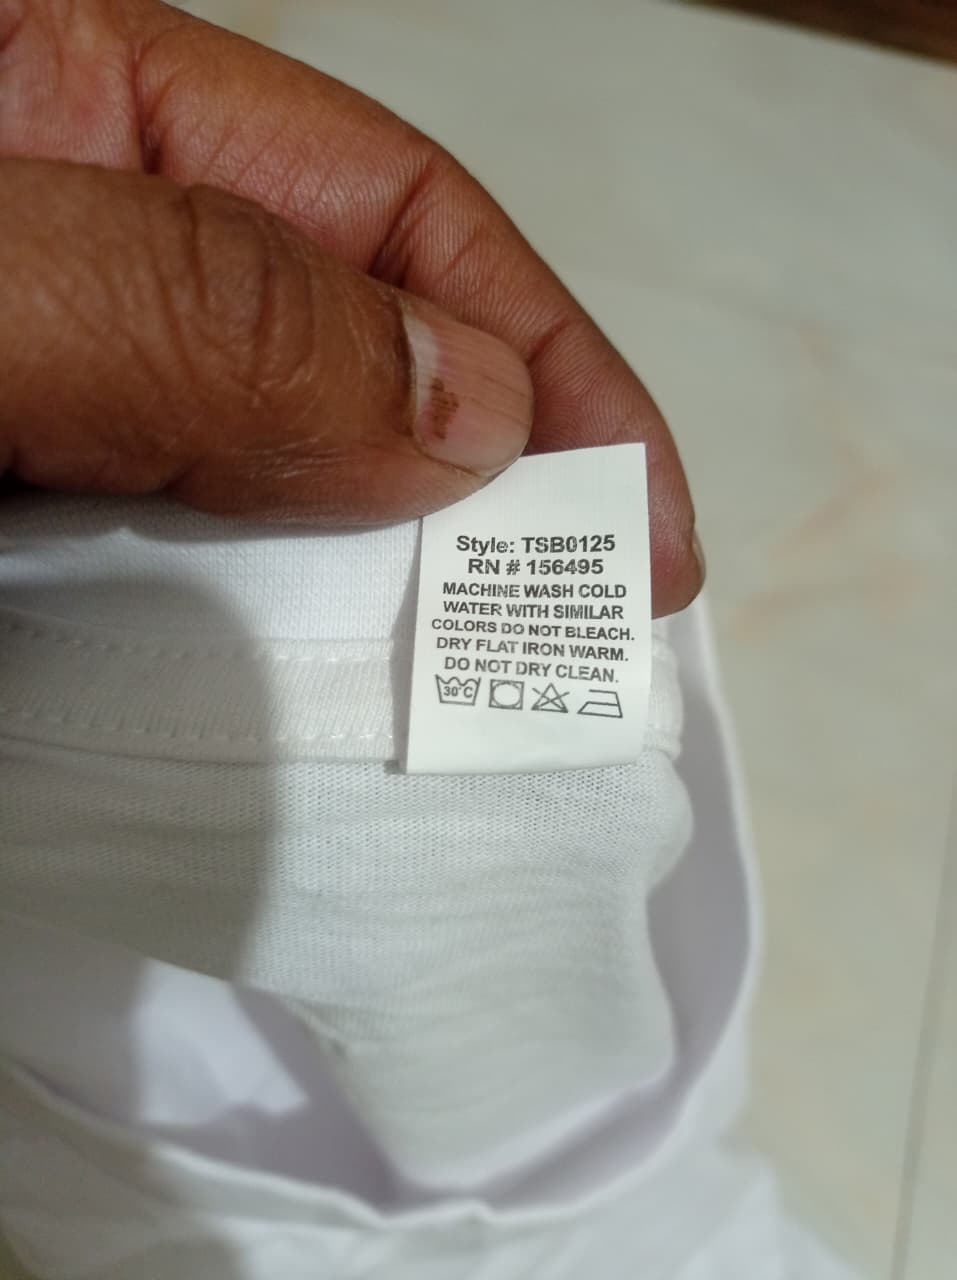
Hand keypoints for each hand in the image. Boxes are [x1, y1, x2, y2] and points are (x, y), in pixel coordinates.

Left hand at [0, 0, 701, 613]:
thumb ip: (209, 314)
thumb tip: (465, 406)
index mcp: (69, 94)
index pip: (391, 205)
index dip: (549, 359)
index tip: (645, 521)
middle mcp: (81, 239)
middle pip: (346, 341)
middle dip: (480, 480)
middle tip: (574, 617)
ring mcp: (47, 377)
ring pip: (264, 473)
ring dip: (367, 575)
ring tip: (452, 675)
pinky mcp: (16, 506)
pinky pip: (162, 569)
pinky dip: (244, 637)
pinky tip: (294, 687)